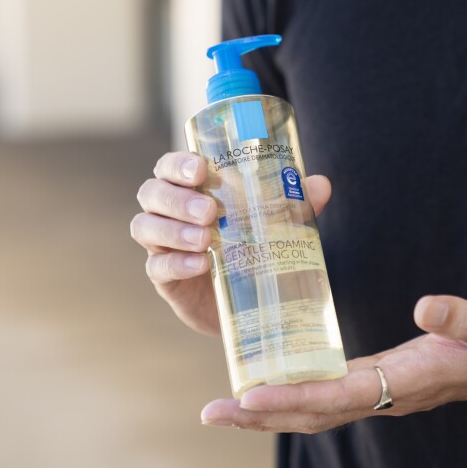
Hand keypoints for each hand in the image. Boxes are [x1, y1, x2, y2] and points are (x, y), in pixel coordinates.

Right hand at [131, 151, 332, 335]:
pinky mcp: (165, 279)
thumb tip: (321, 185)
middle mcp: (168, 212)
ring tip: (204, 238)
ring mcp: (162, 245)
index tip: (200, 169)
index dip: (177, 164)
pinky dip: (176, 264)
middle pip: (152, 193)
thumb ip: (295, 204)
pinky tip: (200, 264)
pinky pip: (157, 267)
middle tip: (209, 210)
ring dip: (173, 229)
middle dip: (176, 198)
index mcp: (189, 189)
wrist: (248, 303)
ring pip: (145, 226)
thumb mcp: (277, 224)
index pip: (169, 167)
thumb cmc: (255, 246)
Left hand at [201, 293, 466, 431]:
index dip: (296, 397)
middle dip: (263, 416)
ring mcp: (378, 393)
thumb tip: (425, 308)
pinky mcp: (374, 383)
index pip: (342, 395)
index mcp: (408, 381)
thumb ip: (460, 317)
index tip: (251, 396)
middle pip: (314, 414)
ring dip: (267, 412)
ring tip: (222, 408)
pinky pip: (323, 397)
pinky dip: (288, 397)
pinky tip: (263, 386)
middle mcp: (386, 395)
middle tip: (212, 413)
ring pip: (314, 411)